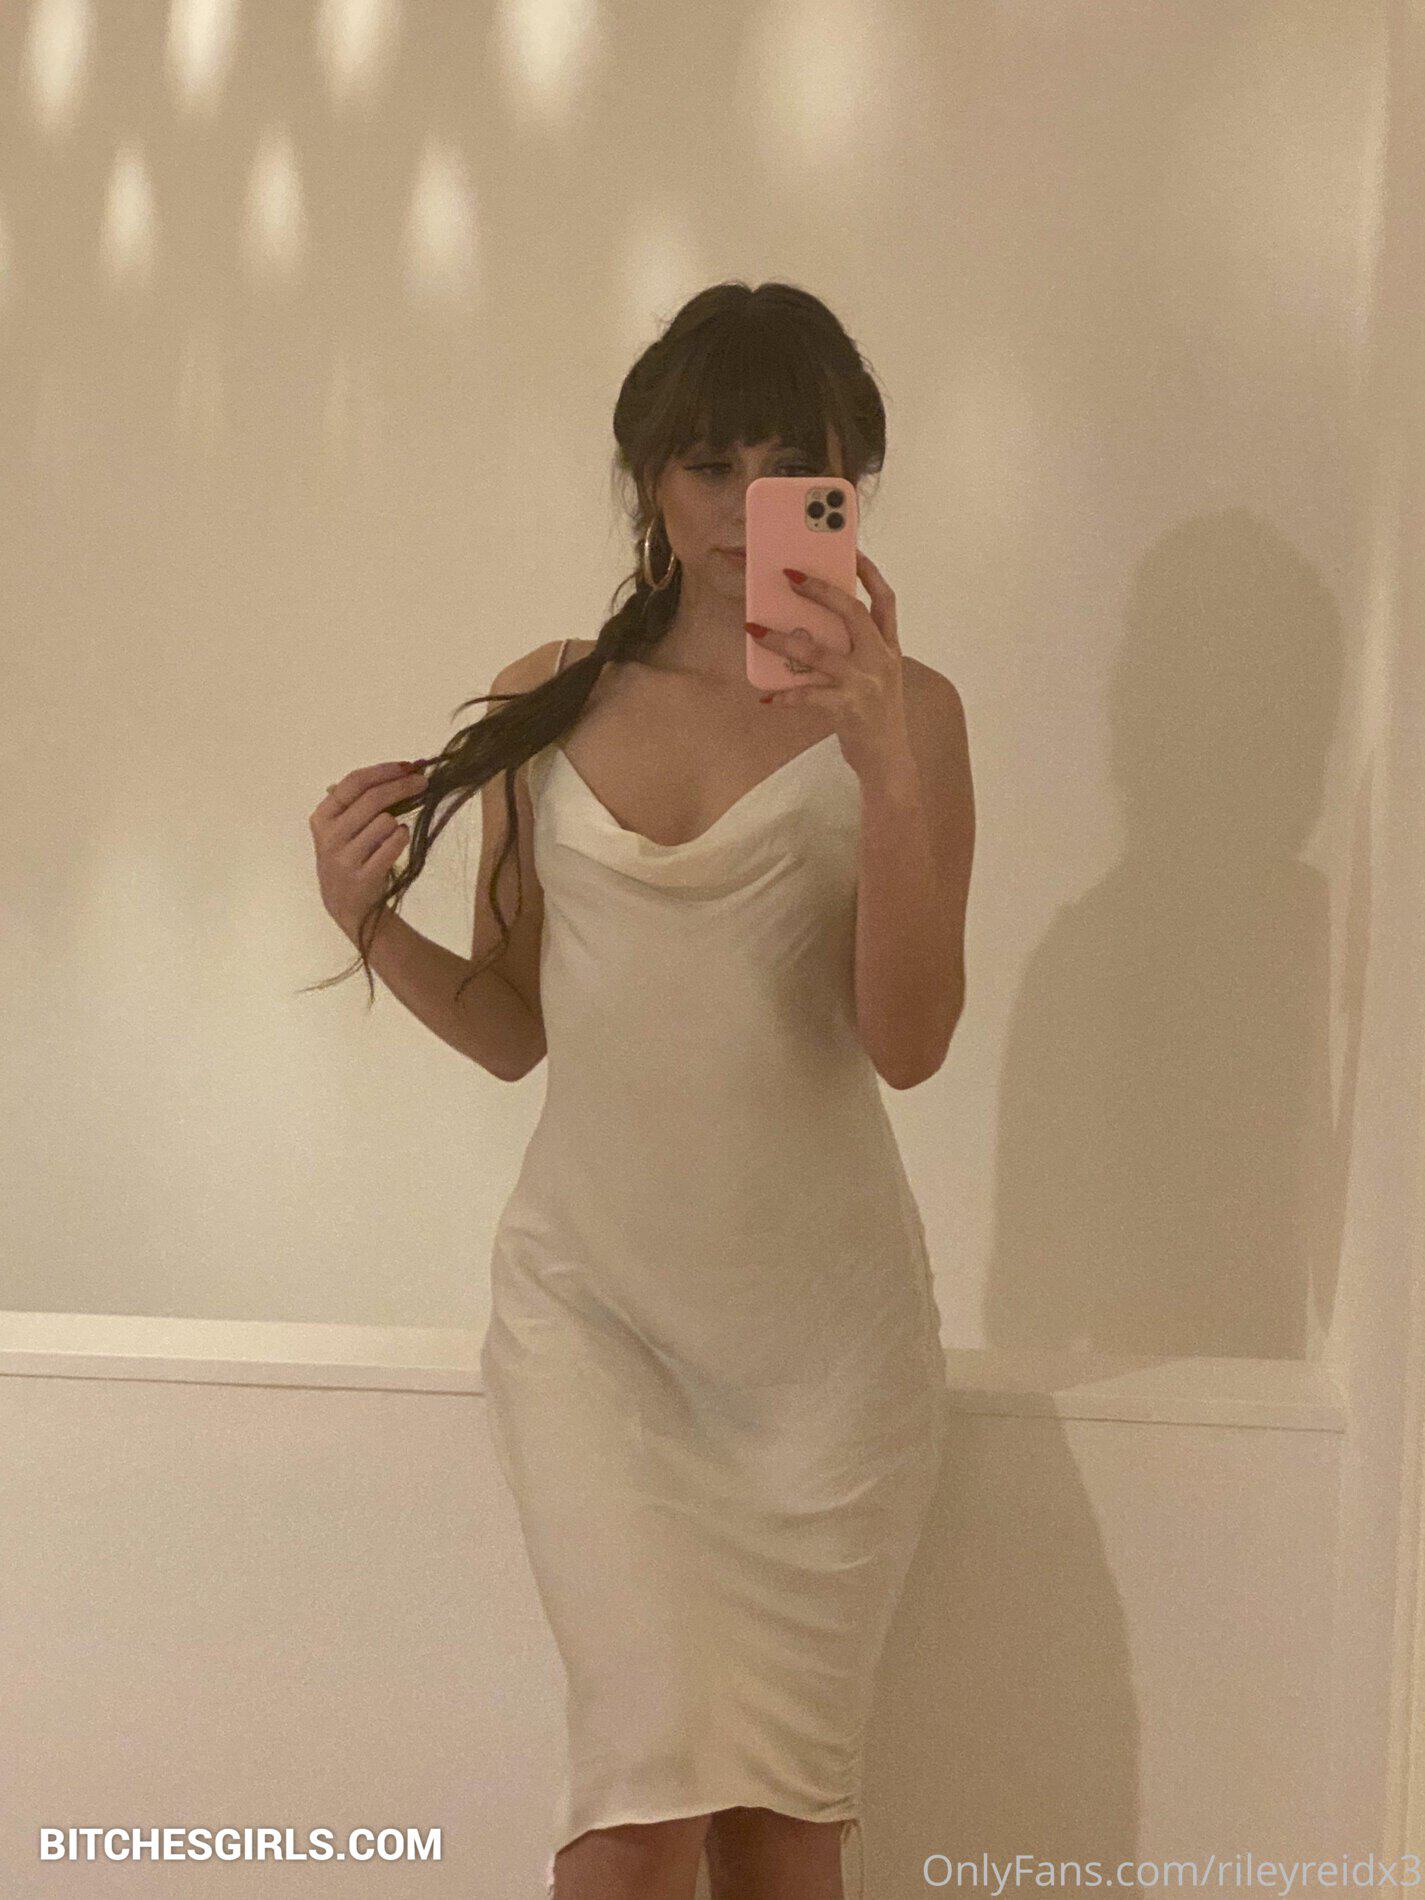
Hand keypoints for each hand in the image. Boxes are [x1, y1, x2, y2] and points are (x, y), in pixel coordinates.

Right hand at [308, 760, 427, 939]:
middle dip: (402, 786)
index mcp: (322, 817)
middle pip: (372, 798)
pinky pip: (394, 844)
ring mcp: (344, 858)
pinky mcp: (363, 877)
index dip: (383, 771)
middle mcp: (329, 836)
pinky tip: (398, 841)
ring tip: (392, 834)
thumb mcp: (344, 828)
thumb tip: (405, 769)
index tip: (408, 766)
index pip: (354, 783)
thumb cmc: (352, 858)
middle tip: (423, 783)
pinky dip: (402, 839)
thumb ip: (363, 799)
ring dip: (397, 823)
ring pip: (385, 821)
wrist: (348, 907)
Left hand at [752, 550, 915, 786]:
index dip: (868, 572)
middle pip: (852, 612)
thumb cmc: (875, 715)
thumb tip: (813, 625)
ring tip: (754, 629)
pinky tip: (767, 696)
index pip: (884, 599)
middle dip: (820, 590)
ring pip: (819, 652)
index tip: (850, 548)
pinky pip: (810, 696)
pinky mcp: (848, 709)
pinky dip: (786, 695)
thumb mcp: (877, 676)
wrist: (890, 762)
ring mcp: (865, 684)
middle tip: (788, 575)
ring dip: (783, 640)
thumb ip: (856, 650)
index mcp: (890, 647)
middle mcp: (880, 660)